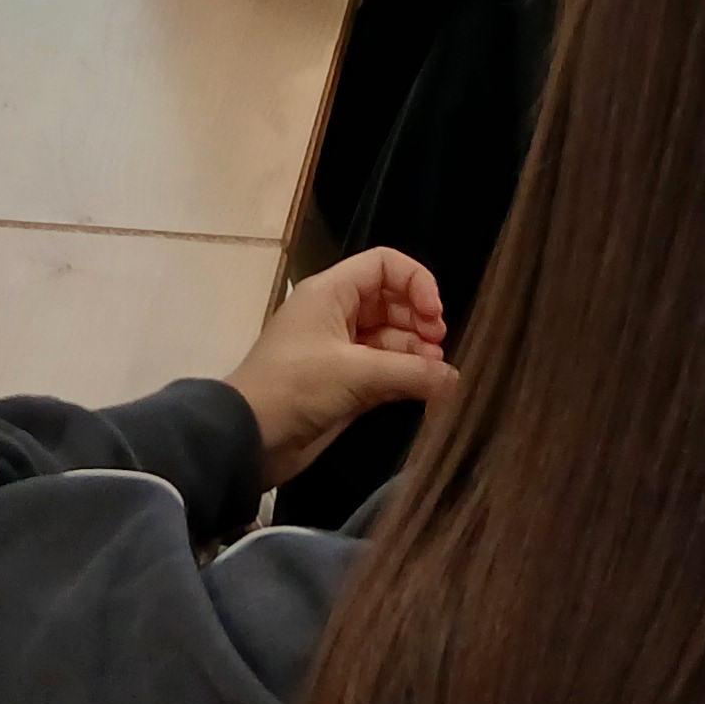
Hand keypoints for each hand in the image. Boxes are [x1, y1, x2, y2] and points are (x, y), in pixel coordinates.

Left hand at [223, 246, 454, 488]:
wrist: (250, 439)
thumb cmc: (295, 387)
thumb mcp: (354, 373)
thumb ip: (410, 372)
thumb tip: (454, 379)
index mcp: (330, 293)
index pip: (383, 265)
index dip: (415, 282)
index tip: (435, 315)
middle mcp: (337, 315)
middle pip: (391, 301)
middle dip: (420, 320)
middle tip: (439, 347)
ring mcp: (342, 351)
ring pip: (391, 339)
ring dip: (417, 352)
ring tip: (437, 373)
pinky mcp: (346, 385)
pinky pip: (386, 371)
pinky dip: (408, 377)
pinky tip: (430, 390)